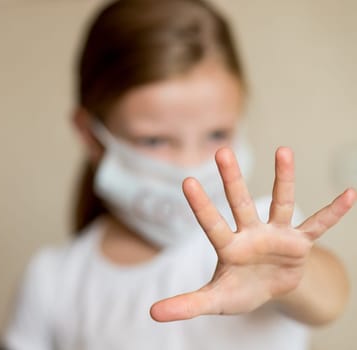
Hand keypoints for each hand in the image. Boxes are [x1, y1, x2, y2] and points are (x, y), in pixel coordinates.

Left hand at [150, 147, 355, 321]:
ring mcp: (276, 235)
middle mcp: (250, 233)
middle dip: (231, 179)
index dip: (201, 205)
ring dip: (283, 179)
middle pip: (239, 202)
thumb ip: (186, 304)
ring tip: (284, 150)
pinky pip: (319, 225)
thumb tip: (151, 313)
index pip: (212, 224)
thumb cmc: (239, 290)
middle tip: (221, 150)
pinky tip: (350, 195)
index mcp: (228, 247)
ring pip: (280, 203)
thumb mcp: (214, 300)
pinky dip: (333, 213)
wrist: (269, 290)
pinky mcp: (299, 241)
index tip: (187, 180)